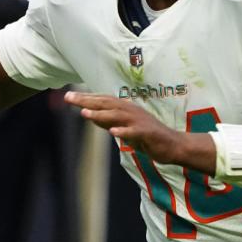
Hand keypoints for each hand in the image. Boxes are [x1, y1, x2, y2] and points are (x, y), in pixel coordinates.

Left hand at [65, 91, 186, 163]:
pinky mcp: (147, 133)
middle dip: (87, 101)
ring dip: (100, 114)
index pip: (102, 100)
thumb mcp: (123, 128)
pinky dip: (123, 131)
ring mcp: (139, 122)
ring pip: (117, 116)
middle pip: (107, 104)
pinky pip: (134, 132)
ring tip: (84, 113)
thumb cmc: (147, 136)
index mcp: (125, 109)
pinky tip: (113, 132)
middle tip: (69, 98)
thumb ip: (107, 121)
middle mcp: (131, 111)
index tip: (69, 96)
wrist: (173, 145)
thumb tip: (88, 114)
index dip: (86, 97)